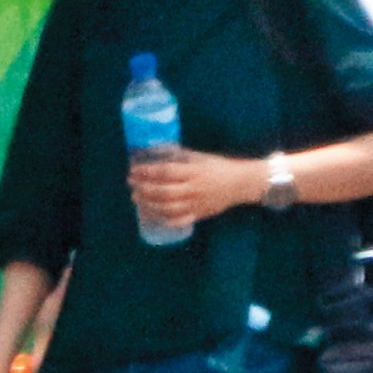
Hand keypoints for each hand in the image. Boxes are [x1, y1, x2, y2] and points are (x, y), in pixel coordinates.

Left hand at [127, 149, 263, 228]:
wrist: (241, 184)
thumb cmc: (219, 167)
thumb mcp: (201, 157)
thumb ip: (181, 156)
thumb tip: (159, 152)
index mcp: (193, 172)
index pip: (165, 172)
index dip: (147, 172)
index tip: (133, 170)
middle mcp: (193, 189)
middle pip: (163, 192)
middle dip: (143, 188)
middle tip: (131, 184)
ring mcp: (196, 204)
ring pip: (168, 208)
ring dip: (149, 204)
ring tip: (137, 199)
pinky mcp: (199, 214)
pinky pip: (179, 220)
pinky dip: (164, 220)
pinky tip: (153, 215)